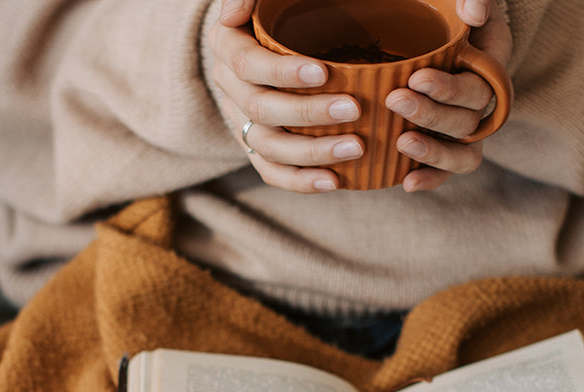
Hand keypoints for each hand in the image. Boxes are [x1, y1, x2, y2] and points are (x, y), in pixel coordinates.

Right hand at [211, 0, 363, 192]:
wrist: (283, 34)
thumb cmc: (285, 8)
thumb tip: (233, 14)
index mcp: (228, 47)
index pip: (248, 65)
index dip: (283, 73)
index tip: (323, 72)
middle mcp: (230, 87)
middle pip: (261, 109)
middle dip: (308, 113)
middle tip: (353, 109)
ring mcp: (243, 120)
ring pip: (268, 146)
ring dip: (312, 152)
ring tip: (356, 147)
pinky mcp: (258, 146)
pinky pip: (272, 172)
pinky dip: (301, 181)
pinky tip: (334, 181)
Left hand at [387, 1, 512, 191]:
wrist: (426, 26)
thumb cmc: (441, 11)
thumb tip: (474, 12)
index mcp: (490, 63)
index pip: (479, 85)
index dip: (450, 89)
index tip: (417, 78)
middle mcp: (482, 99)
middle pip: (467, 119)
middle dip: (432, 113)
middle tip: (396, 100)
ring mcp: (465, 126)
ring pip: (464, 152)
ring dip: (435, 152)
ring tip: (403, 144)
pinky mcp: (447, 143)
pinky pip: (449, 170)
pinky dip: (431, 179)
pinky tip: (406, 183)